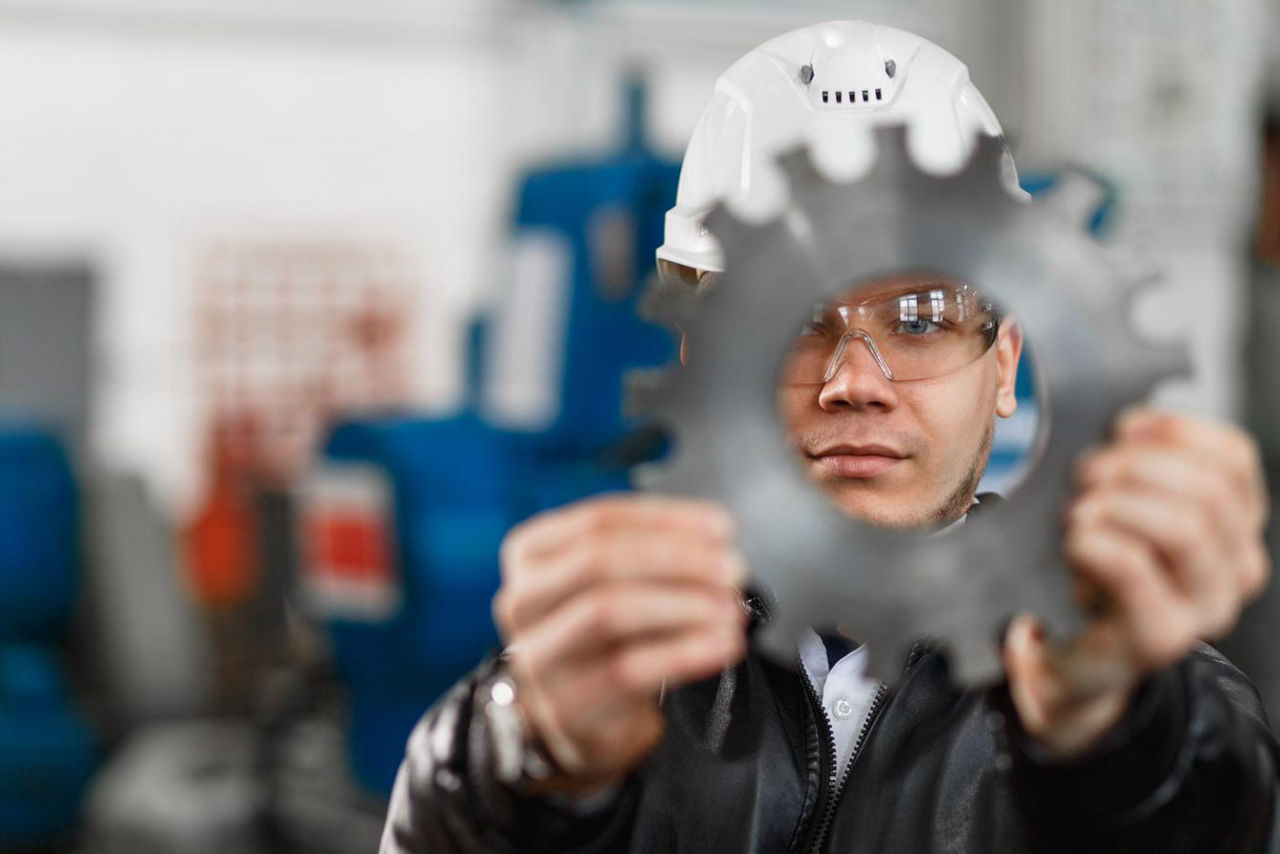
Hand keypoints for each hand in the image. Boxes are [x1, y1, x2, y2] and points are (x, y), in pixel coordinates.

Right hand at [492, 495, 748, 792]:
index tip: (721, 529)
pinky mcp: (570, 704)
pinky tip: (723, 644)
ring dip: (683, 604)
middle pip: (598, 562)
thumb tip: (716, 534)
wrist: (577, 712)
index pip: (598, 520)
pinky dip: (688, 652)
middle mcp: (523, 600)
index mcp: (530, 553)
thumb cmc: (601, 634)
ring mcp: (539, 656)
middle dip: (677, 559)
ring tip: (731, 609)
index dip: (666, 519)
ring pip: (609, 612)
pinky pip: (632, 669)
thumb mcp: (611, 581)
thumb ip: (652, 548)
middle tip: (732, 569)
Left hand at [1003, 409, 1270, 757]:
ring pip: (1181, 525)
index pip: (1233, 458)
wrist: (1075, 656)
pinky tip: (1074, 546)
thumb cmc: (1096, 569)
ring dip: (1116, 506)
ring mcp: (1204, 609)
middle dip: (1135, 468)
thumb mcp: (1124, 505)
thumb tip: (1132, 420)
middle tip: (1087, 477)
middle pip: (1207, 489)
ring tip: (1078, 515)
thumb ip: (1138, 463)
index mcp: (1234, 526)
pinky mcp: (1160, 636)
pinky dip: (1092, 541)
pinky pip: (1132, 565)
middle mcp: (1235, 569)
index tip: (1123, 426)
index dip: (1176, 430)